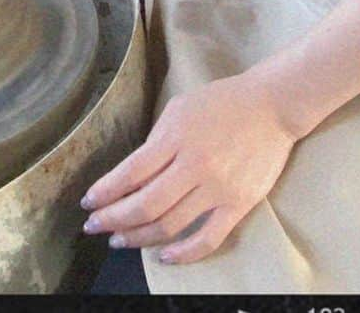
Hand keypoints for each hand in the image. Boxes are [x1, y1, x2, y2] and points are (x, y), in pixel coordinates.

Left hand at [79, 72, 297, 263]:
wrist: (271, 106)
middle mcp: (193, 164)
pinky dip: (183, 254)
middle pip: (145, 204)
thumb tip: (133, 175)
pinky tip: (163, 256)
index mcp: (175, 136)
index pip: (131, 172)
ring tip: (120, 240)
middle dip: (113, 219)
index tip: (88, 202)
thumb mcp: (180, 108)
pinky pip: (207, 238)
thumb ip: (157, 140)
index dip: (106, 191)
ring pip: (170, 224)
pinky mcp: (238, 204)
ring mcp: (217, 187)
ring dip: (139, 237)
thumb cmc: (221, 102)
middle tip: (94, 227)